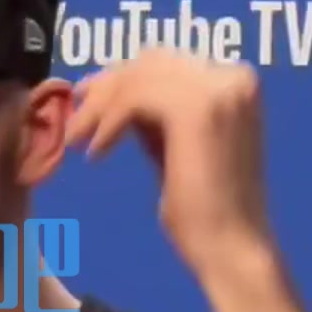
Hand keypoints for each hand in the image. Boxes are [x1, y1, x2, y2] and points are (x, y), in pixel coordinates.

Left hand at [64, 50, 276, 277]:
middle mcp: (233, 76)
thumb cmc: (206, 212)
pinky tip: (96, 154)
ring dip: (100, 106)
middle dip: (107, 85)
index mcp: (236, 83)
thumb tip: (114, 93)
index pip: (167, 62)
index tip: (88, 97)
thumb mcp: (177, 146)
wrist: (231, 249)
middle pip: (150, 62)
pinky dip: (108, 122)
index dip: (122, 76)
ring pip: (137, 78)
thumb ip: (156, 116)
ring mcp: (218, 89)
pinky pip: (133, 99)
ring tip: (78, 139)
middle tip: (75, 113)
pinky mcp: (196, 108)